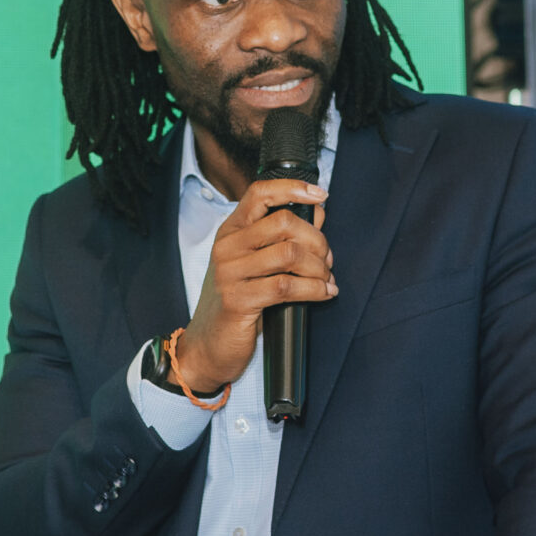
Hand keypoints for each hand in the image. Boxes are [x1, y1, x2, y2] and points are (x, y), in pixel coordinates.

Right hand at [178, 178, 334, 389]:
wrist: (208, 346)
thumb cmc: (236, 302)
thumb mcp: (256, 263)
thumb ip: (283, 236)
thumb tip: (317, 210)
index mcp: (230, 231)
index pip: (259, 193)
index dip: (293, 188)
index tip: (320, 195)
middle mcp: (226, 247)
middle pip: (284, 223)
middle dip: (317, 241)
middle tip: (327, 261)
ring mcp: (229, 273)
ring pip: (289, 254)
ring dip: (318, 268)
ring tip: (325, 280)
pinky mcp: (238, 300)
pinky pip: (286, 286)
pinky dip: (314, 289)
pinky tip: (323, 293)